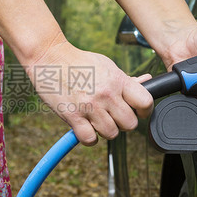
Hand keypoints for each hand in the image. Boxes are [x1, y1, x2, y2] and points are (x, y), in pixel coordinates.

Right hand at [26, 35, 152, 145]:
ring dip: (105, 130)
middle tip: (113, 116)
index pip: (145, 102)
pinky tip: (85, 127)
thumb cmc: (79, 62)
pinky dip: (89, 137)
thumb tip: (147, 81)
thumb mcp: (106, 65)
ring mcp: (89, 106)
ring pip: (111, 134)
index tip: (137, 112)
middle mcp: (106, 94)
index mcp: (117, 80)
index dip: (144, 111)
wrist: (50, 57)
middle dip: (123, 123)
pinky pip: (90, 139)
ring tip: (97, 120)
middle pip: (130, 124)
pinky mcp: (72, 116)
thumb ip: (125, 79)